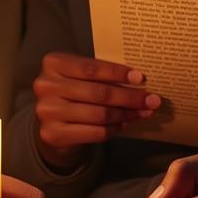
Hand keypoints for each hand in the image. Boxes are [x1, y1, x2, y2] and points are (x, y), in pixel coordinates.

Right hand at [33, 52, 160, 170]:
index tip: (141, 78)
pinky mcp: (53, 134)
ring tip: (142, 112)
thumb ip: (101, 75)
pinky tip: (124, 124)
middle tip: (152, 100)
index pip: (91, 68)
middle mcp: (46, 85)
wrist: (51, 123)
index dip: (118, 73)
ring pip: (99, 114)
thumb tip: (139, 81)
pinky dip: (114, 128)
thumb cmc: (72, 92)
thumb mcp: (80, 76)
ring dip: (126, 114)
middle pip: (98, 92)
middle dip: (129, 97)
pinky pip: (95, 132)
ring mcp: (47, 111)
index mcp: (53, 63)